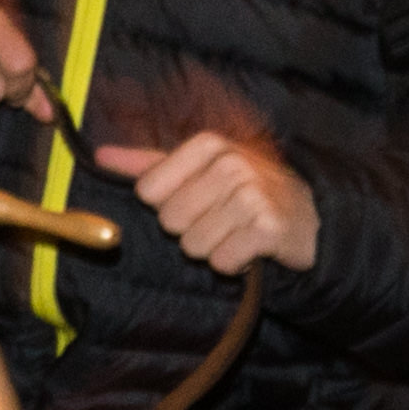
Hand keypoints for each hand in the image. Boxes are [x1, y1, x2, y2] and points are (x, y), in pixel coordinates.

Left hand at [94, 130, 321, 275]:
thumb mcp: (200, 169)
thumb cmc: (245, 192)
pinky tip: (248, 251)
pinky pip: (222, 261)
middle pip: (170, 221)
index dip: (167, 206)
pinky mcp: (268, 229)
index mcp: (209, 144)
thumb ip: (148, 164)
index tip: (197, 200)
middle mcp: (232, 164)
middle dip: (191, 230)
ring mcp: (252, 196)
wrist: (308, 219)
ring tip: (235, 235)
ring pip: (194, 245)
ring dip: (213, 250)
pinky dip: (232, 265)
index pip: (149, 191)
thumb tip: (99, 157)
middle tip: (220, 221)